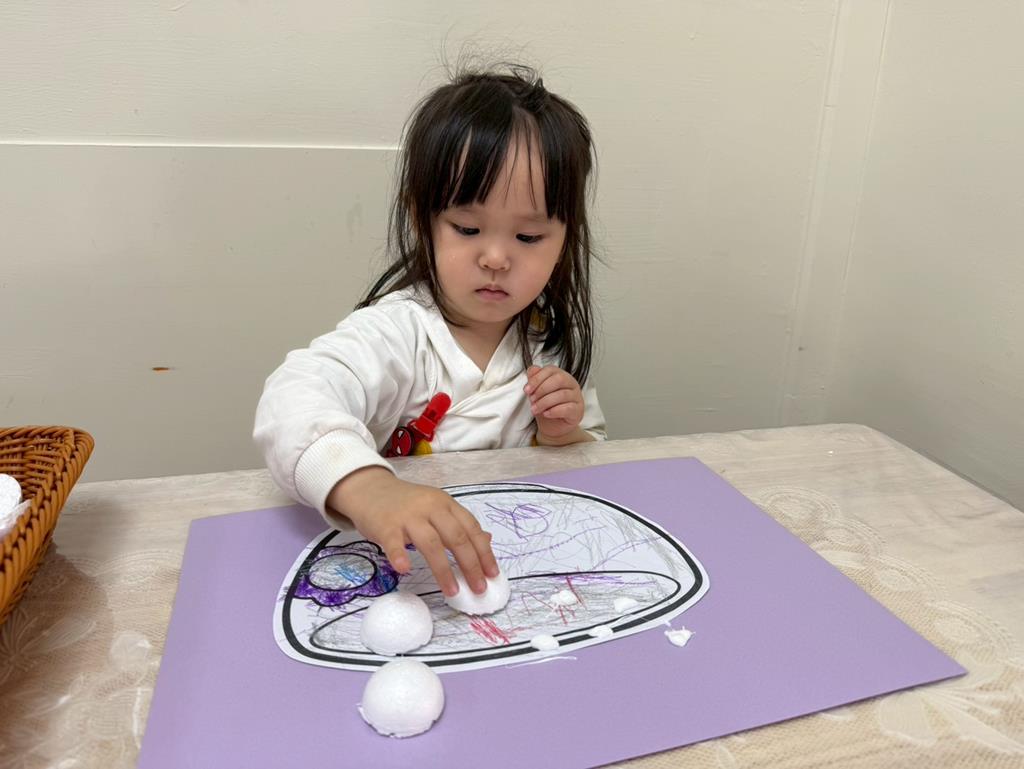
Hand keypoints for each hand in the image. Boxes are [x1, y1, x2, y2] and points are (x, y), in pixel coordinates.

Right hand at [327, 467, 498, 596]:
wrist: (370, 489)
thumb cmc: (406, 504)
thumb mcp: (436, 508)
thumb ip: (459, 524)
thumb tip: (487, 540)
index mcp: (445, 503)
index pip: (471, 528)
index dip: (484, 551)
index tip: (492, 573)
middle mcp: (430, 507)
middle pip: (456, 537)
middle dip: (470, 565)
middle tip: (479, 588)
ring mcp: (408, 516)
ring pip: (431, 543)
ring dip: (444, 570)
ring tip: (452, 591)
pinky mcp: (386, 525)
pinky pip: (394, 543)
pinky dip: (400, 556)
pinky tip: (406, 570)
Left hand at [525, 365, 585, 442]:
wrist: (552, 426)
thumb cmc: (546, 407)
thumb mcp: (536, 393)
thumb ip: (534, 379)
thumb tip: (532, 370)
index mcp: (561, 375)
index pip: (550, 370)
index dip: (537, 379)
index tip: (526, 390)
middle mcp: (571, 384)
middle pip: (559, 379)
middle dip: (542, 390)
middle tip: (531, 399)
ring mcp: (577, 397)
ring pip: (563, 394)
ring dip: (545, 402)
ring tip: (535, 409)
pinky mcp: (578, 410)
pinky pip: (568, 408)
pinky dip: (554, 411)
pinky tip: (546, 414)